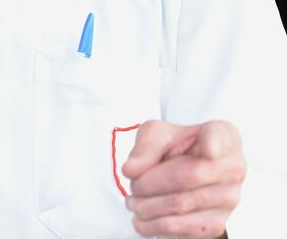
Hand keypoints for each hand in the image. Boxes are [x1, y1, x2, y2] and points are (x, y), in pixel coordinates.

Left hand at [122, 120, 244, 237]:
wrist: (188, 166)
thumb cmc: (176, 145)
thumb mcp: (157, 133)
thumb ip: (144, 148)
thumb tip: (131, 170)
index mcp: (222, 135)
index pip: (219, 137)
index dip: (214, 143)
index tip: (208, 149)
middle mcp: (232, 167)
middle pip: (189, 176)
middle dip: (152, 183)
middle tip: (133, 186)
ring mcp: (229, 198)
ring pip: (183, 204)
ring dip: (150, 207)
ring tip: (132, 203)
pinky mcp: (218, 223)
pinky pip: (186, 229)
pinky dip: (158, 227)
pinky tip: (142, 222)